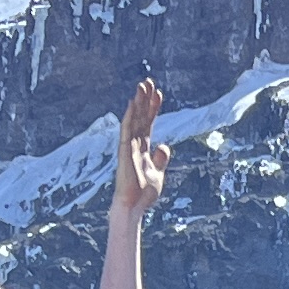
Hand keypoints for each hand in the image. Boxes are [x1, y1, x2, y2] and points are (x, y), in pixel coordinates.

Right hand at [109, 79, 169, 214]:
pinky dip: (129, 117)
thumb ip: (161, 159)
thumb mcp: (158, 174)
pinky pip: (126, 131)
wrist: (134, 207)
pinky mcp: (125, 152)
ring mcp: (129, 147)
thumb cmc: (143, 194)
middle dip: (145, 100)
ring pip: (133, 120)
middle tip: (148, 82)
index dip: (153, 108)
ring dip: (137, 103)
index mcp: (144, 148)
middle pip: (140, 117)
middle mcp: (135, 144)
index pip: (148, 123)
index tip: (158, 93)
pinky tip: (132, 104)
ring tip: (141, 86)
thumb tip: (163, 146)